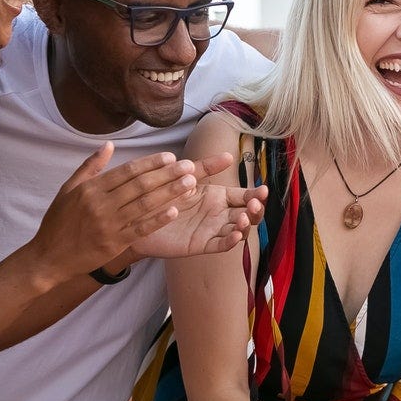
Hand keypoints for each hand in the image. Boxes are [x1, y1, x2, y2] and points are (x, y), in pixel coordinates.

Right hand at [27, 144, 199, 281]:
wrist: (48, 258)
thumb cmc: (58, 222)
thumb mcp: (68, 189)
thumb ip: (90, 167)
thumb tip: (109, 145)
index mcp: (90, 189)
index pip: (126, 171)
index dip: (150, 163)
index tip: (170, 156)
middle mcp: (100, 204)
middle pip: (140, 185)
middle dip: (167, 174)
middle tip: (188, 166)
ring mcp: (108, 225)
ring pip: (144, 204)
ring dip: (169, 192)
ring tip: (189, 183)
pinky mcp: (114, 244)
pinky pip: (140, 229)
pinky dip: (158, 219)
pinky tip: (175, 210)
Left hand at [131, 152, 267, 257]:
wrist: (137, 216)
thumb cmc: (161, 194)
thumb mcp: (185, 177)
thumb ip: (206, 167)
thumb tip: (229, 155)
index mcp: (219, 197)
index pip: (244, 196)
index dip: (256, 195)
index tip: (262, 190)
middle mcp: (219, 214)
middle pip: (247, 214)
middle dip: (255, 210)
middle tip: (254, 204)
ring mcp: (212, 230)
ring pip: (238, 230)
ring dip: (245, 225)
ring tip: (242, 219)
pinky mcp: (201, 244)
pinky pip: (220, 245)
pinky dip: (230, 241)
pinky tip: (235, 234)